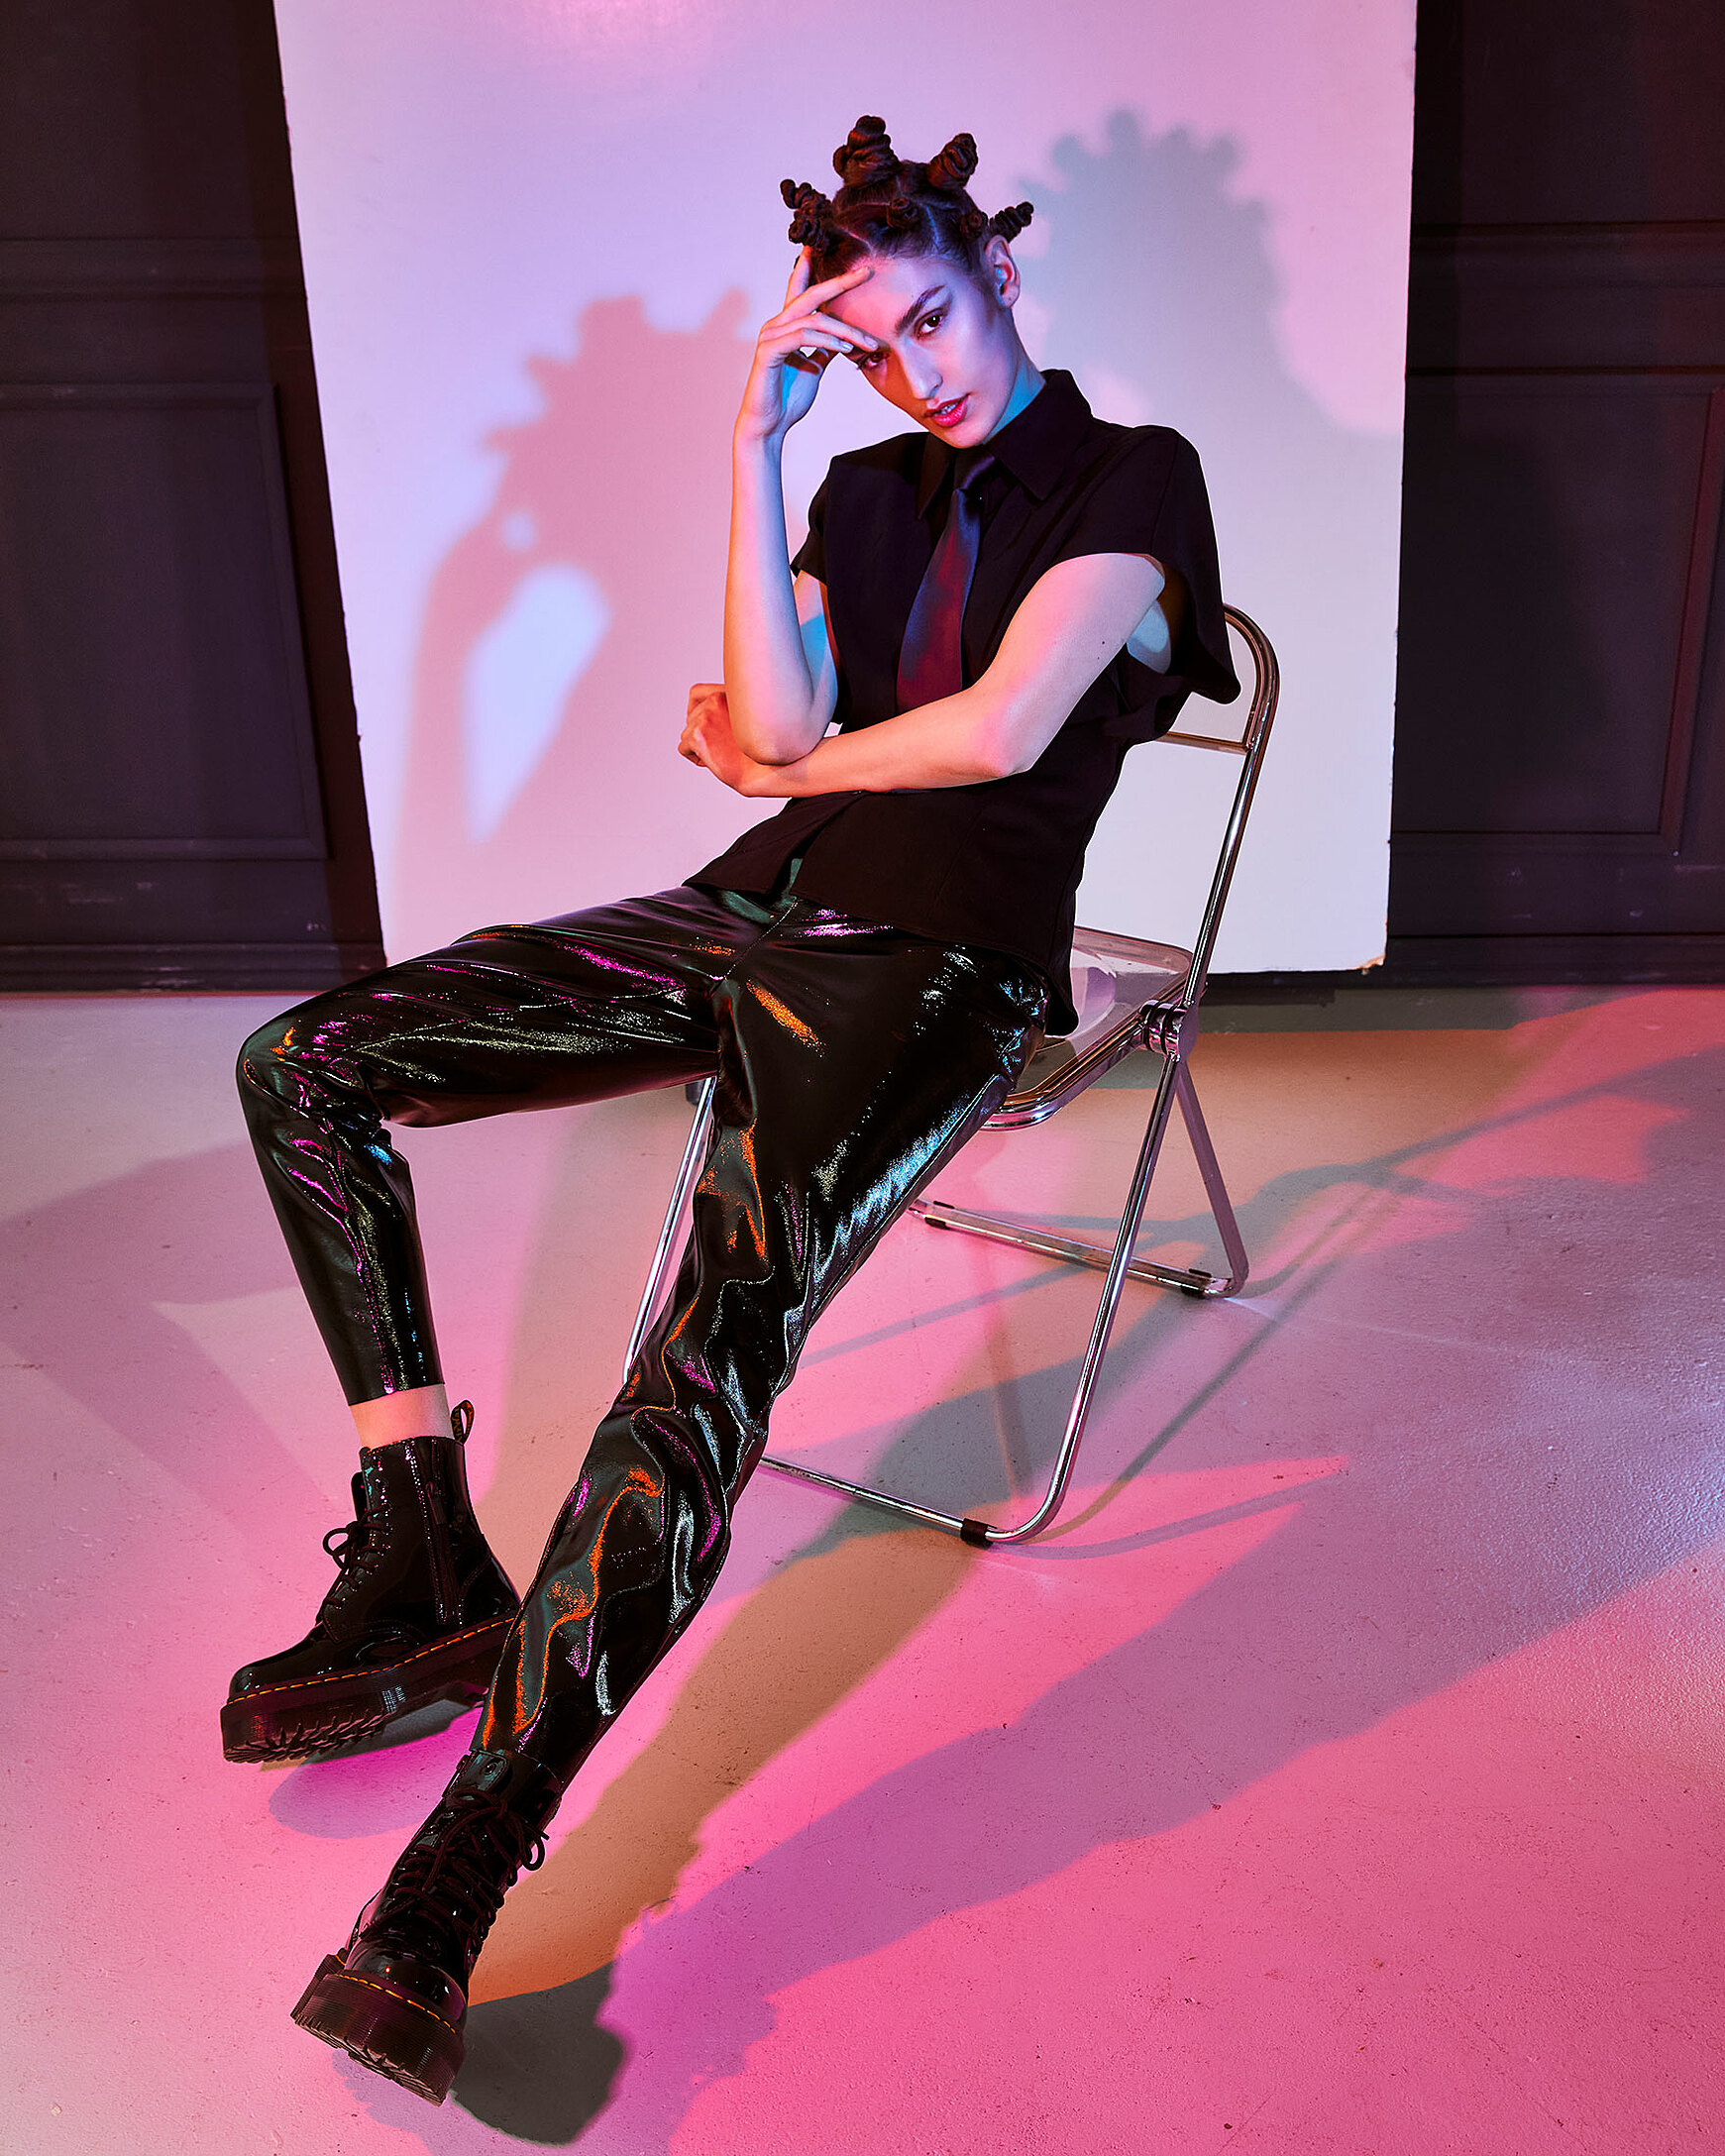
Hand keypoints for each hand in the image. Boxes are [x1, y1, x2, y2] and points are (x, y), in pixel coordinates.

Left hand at [680, 682, 783, 796]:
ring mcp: (706, 716)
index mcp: (728, 692)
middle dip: (702, 734)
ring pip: (686, 734)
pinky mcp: (698, 735)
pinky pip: (683, 748)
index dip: (694, 708)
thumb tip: (702, 715)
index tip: (702, 724)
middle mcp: (715, 699)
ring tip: (724, 754)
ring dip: (700, 747)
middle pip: (690, 717)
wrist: (767, 770)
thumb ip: (730, 710)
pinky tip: (715, 762)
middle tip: (724, 748)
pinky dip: (695, 758)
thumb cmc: (763, 750)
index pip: (696, 692)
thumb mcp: (749, 719)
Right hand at [734, 252, 878, 445]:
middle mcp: (777, 325)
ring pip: (814, 319)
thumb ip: (825, 350)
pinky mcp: (770, 352)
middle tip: (865, 272)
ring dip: (845, 330)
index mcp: (787, 327)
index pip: (803, 291)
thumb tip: (844, 339)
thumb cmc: (788, 398)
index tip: (838, 258)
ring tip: (867, 342)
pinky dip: (828, 341)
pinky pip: (803, 337)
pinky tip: (846, 349)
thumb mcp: (814, 369)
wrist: (769, 426)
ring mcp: (771, 336)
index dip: (818, 271)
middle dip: (839, 283)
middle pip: (810, 295)